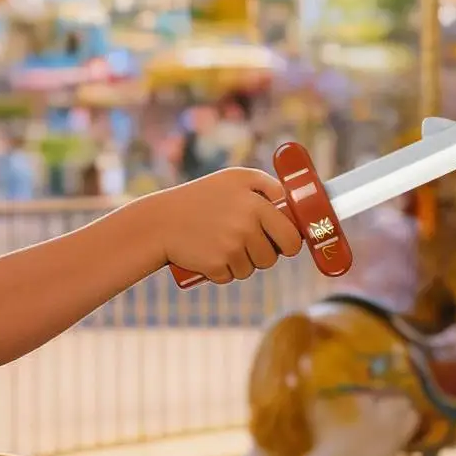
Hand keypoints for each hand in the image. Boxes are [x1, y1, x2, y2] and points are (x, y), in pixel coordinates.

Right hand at [152, 168, 303, 283]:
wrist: (161, 221)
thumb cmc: (202, 196)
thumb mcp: (235, 179)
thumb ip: (267, 185)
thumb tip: (293, 202)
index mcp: (257, 203)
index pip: (290, 236)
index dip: (290, 243)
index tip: (284, 244)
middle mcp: (246, 225)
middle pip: (271, 257)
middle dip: (265, 256)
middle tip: (250, 245)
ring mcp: (231, 247)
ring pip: (251, 269)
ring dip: (242, 264)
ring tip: (224, 245)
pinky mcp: (216, 265)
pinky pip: (231, 277)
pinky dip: (222, 272)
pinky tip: (210, 255)